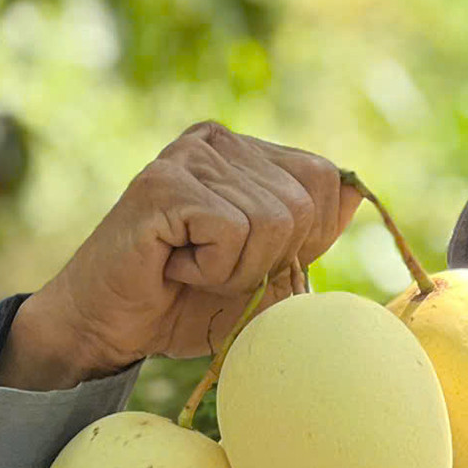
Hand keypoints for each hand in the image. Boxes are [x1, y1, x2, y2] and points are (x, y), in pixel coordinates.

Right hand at [17, 120, 360, 378]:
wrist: (110, 326)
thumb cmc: (188, 301)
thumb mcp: (270, 272)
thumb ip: (311, 236)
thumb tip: (357, 192)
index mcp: (248, 154)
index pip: (326, 179)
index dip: (306, 236)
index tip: (252, 258)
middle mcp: (219, 141)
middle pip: (302, 204)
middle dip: (270, 258)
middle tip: (215, 269)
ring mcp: (189, 156)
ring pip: (271, 221)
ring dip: (238, 268)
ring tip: (192, 267)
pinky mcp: (164, 183)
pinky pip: (232, 230)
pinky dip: (212, 267)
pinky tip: (173, 263)